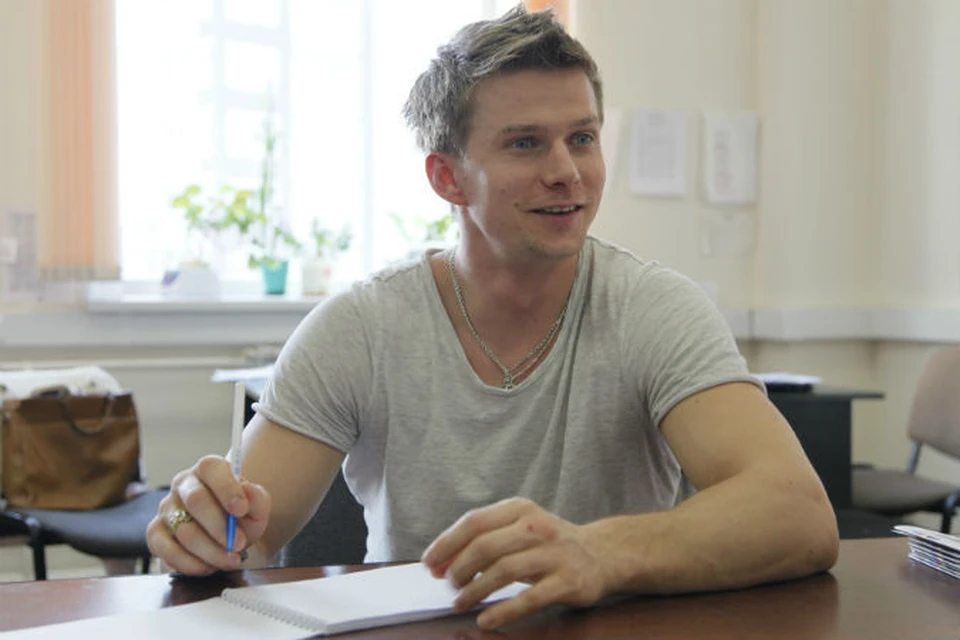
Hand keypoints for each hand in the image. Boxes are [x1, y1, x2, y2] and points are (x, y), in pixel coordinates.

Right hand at [146, 455, 270, 575]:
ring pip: (185, 531)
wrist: (225, 535)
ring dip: (211, 552)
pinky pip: (168, 551)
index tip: (241, 510)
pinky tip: (209, 566)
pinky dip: (192, 564)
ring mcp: (166, 508)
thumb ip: (257, 499)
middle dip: (220, 528)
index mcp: (208, 469)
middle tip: (238, 544)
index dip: (227, 489)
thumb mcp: (256, 508)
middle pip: (196, 501)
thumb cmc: (239, 516)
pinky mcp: (155, 533)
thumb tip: (249, 491)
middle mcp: (183, 484)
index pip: (211, 469)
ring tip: (229, 559)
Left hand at [421, 497, 609, 629]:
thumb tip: (442, 563)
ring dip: (475, 590)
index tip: (430, 563)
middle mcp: (537, 526)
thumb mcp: (520, 529)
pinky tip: (486, 619)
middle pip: (485, 546)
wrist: (602, 554)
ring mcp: (554, 554)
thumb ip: (485, 540)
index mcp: (521, 509)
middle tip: (448, 586)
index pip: (474, 522)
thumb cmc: (550, 544)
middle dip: (459, 568)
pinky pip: (529, 598)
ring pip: (504, 571)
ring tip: (461, 602)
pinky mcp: (567, 581)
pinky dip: (503, 611)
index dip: (447, 543)